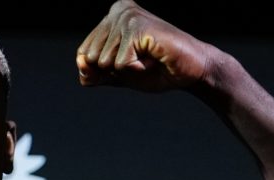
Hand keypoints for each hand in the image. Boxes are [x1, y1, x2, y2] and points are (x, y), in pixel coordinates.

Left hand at [76, 0, 214, 91]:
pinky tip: (154, 59)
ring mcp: (128, 17)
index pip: (83, 53)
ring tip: (149, 59)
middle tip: (141, 61)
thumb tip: (81, 67)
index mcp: (111, 17)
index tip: (131, 61)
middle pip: (90, 58)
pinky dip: (138, 71)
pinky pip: (121, 65)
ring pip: (104, 62)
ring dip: (129, 71)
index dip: (103, 70)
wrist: (192, 71)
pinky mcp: (138, 28)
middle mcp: (118, 10)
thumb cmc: (157, 70)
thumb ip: (94, 73)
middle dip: (115, 70)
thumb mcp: (119, 75)